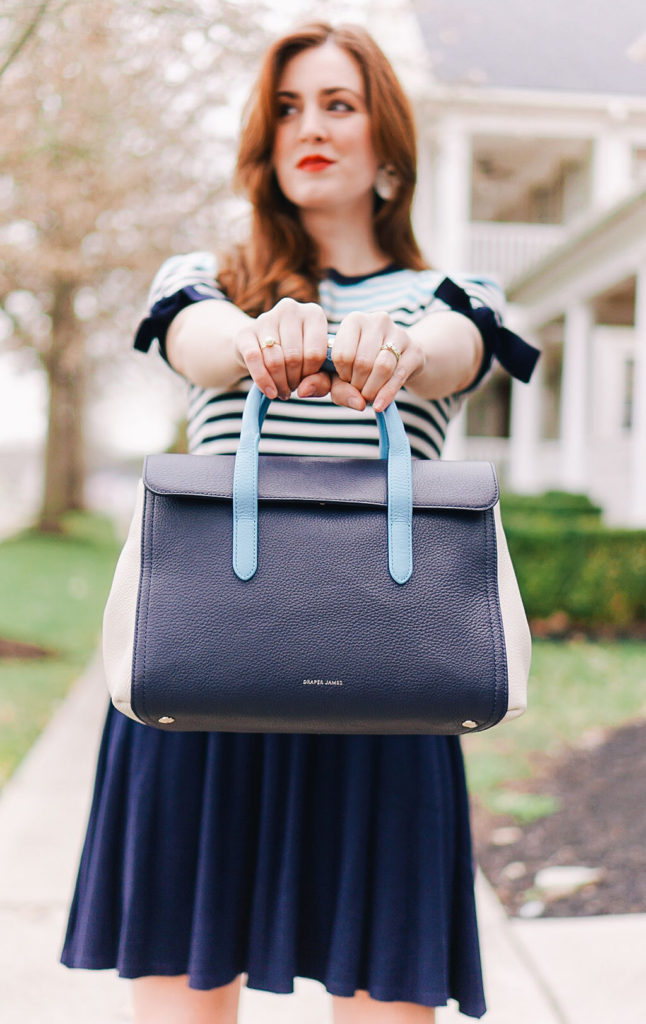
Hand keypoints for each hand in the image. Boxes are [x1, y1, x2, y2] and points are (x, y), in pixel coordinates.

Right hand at [234, 298, 329, 400]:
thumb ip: (321, 381)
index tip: (307, 380)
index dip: (311, 374)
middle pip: (294, 358)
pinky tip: (269, 391)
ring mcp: (266, 318)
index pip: (315, 353)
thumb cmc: (298, 358)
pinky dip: (262, 380)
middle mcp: (290, 309)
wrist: (262, 346)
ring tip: (282, 390)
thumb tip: (304, 390)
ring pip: (275, 361)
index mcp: (313, 314)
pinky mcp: (245, 332)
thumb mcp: (316, 368)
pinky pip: (254, 360)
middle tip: (292, 388)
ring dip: (279, 383)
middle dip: (294, 381)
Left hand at [299, 311, 423, 411]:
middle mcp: (376, 320)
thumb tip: (303, 392)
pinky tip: (379, 406)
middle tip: (358, 392)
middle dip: (357, 385)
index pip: (342, 353)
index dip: (341, 375)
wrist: (405, 361)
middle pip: (361, 362)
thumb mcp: (339, 374)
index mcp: (353, 320)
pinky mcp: (415, 351)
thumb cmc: (364, 367)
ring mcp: (399, 333)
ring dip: (372, 390)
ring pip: (381, 367)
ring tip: (368, 397)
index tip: (345, 380)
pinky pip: (398, 376)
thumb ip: (319, 382)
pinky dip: (386, 394)